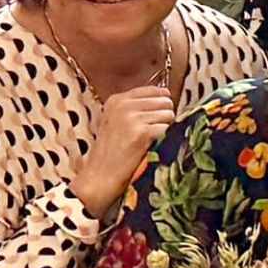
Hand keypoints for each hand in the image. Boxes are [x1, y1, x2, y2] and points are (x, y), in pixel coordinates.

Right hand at [70, 83, 180, 216]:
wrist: (99, 177)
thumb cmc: (111, 154)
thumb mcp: (117, 123)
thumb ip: (136, 109)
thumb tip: (167, 101)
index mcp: (116, 100)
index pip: (154, 90)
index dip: (162, 104)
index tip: (159, 118)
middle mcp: (123, 105)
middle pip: (165, 101)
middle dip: (166, 117)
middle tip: (156, 133)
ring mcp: (131, 118)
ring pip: (169, 114)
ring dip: (167, 129)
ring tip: (153, 141)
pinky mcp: (141, 132)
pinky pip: (167, 128)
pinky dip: (166, 139)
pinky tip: (154, 147)